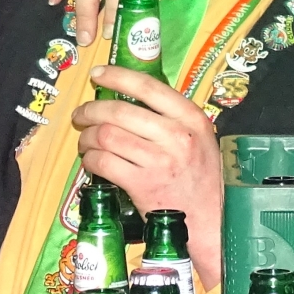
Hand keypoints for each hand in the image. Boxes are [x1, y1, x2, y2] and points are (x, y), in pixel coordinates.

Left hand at [72, 67, 221, 288]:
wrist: (211, 219)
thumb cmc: (203, 176)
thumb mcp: (199, 137)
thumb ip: (173, 118)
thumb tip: (132, 98)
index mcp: (191, 118)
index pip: (149, 87)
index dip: (118, 77)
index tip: (98, 74)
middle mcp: (176, 136)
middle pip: (120, 111)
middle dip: (92, 110)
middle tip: (81, 114)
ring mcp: (158, 161)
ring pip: (107, 136)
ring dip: (87, 136)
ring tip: (85, 139)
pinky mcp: (142, 185)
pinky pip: (104, 163)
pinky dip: (90, 159)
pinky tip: (91, 159)